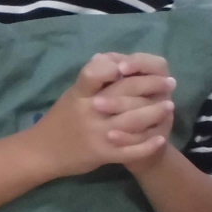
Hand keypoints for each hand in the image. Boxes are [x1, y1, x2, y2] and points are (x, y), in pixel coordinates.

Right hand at [30, 55, 173, 176]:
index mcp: (79, 94)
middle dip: (151, 86)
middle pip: (124, 94)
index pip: (95, 72)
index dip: (114, 67)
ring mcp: (97, 133)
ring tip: (168, 106)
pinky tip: (160, 139)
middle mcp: (88, 111)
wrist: (42, 153)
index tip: (130, 66)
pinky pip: (130, 150)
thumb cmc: (61, 120)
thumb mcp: (72, 95)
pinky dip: (147, 145)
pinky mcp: (102, 154)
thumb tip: (110, 57)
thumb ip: (91, 79)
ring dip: (154, 113)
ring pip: (132, 121)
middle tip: (169, 83)